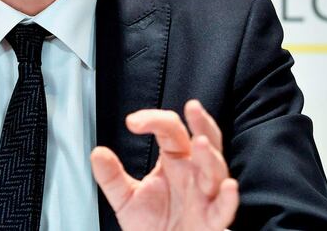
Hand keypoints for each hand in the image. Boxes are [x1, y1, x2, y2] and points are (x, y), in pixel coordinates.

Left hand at [91, 100, 238, 230]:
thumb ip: (112, 176)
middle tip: (192, 107)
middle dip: (201, 123)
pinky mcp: (211, 220)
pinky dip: (229, 199)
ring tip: (200, 143)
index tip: (133, 122)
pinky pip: (223, 208)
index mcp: (175, 160)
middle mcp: (194, 173)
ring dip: (210, 156)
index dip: (154, 120)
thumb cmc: (153, 224)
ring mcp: (205, 195)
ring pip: (215, 170)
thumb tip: (97, 153)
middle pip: (205, 140)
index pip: (170, 131)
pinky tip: (228, 187)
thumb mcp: (126, 198)